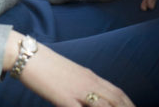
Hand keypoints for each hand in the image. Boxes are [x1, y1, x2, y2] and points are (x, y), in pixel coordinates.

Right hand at [6, 31, 133, 106]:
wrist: (29, 55)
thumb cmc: (47, 65)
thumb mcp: (70, 73)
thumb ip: (82, 84)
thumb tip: (89, 97)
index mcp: (90, 76)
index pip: (116, 92)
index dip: (129, 103)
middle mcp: (89, 83)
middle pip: (116, 100)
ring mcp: (78, 91)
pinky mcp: (65, 99)